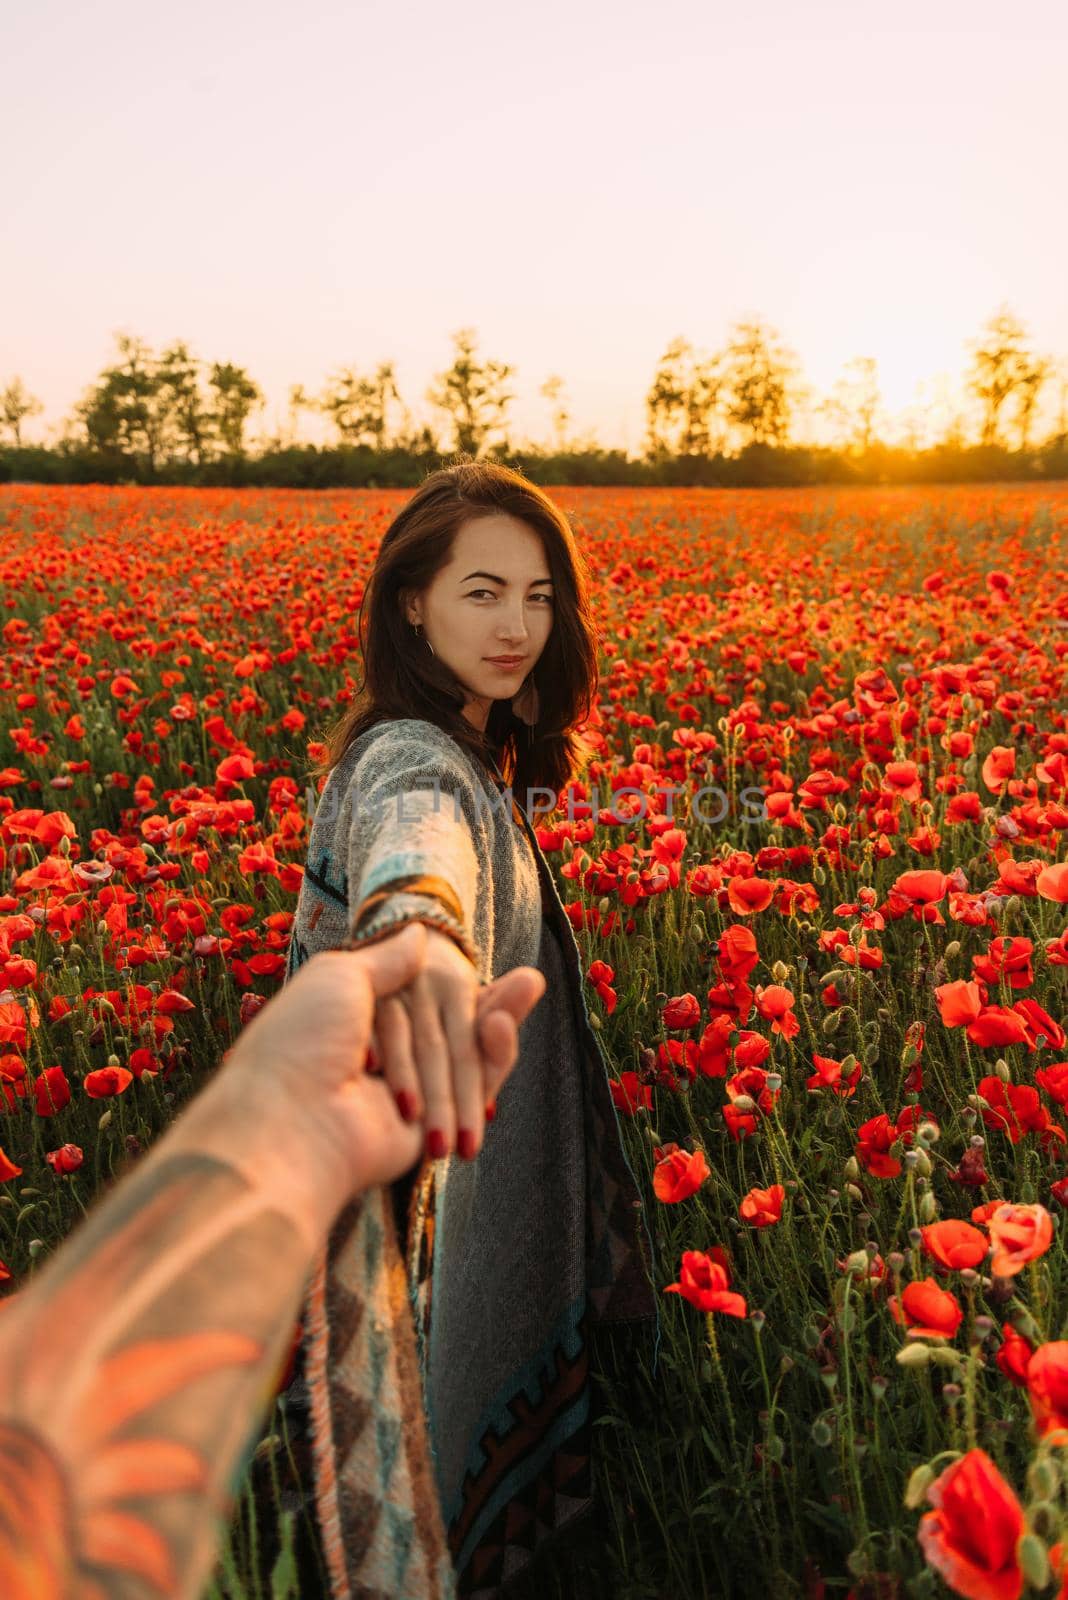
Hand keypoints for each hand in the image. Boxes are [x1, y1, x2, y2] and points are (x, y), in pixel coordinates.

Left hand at [222, 925, 535, 1225]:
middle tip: (529, 979)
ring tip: (531, 984)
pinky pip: (470, 1090)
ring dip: (499, 1025)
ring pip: (466, 1057)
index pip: (415, 998)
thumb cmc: (302, 1041)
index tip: (477, 957)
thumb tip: (417, 934)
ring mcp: (407, 1095)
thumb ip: (387, 960)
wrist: (291, 1120)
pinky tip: (503, 1024)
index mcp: (354, 1023)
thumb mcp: (341, 978)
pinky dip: (494, 1058)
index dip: (452, 980)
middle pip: (449, 1028)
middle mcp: (380, 1060)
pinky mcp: (428, 1127)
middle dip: (490, 1002)